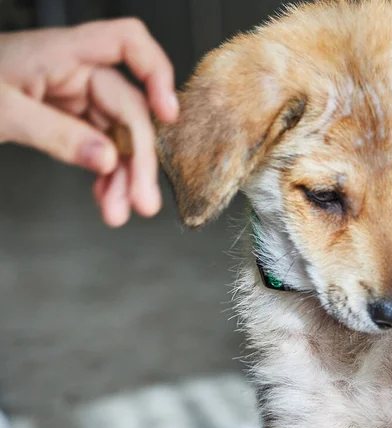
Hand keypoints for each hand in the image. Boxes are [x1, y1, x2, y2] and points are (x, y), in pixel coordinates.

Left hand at [0, 19, 178, 225]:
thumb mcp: (2, 110)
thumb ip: (56, 134)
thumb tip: (106, 159)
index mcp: (63, 53)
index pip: (127, 43)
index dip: (156, 73)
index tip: (167, 114)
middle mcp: (77, 74)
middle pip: (129, 111)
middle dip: (138, 159)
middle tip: (142, 200)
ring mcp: (75, 100)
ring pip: (118, 138)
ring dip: (124, 178)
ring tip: (120, 212)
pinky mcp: (70, 123)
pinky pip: (100, 149)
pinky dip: (106, 177)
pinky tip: (106, 199)